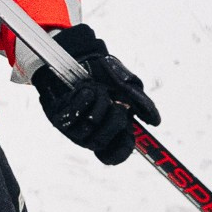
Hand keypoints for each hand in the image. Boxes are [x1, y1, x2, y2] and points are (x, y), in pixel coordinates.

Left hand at [33, 23, 159, 164]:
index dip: (120, 151)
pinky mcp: (57, 116)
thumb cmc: (106, 74)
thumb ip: (142, 103)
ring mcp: (71, 127)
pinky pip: (72, 114)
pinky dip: (83, 98)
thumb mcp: (129, 86)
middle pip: (100, 143)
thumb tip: (155, 122)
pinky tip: (85, 88)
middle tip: (117, 103)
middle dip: (114, 120)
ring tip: (98, 90)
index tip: (128, 135)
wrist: (83, 55)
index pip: (112, 155)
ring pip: (87, 127)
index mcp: (108, 131)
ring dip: (98, 104)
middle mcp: (89, 133)